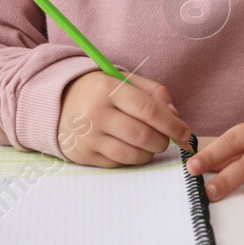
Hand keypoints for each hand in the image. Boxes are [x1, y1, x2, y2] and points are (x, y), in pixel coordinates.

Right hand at [58, 71, 191, 167]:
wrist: (58, 102)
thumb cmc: (101, 91)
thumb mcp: (126, 81)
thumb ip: (155, 93)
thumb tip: (175, 116)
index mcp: (108, 89)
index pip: (148, 109)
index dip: (172, 124)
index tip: (185, 134)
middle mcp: (96, 113)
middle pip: (142, 135)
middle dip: (163, 141)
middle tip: (167, 140)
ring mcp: (88, 136)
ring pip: (132, 154)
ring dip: (150, 153)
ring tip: (152, 145)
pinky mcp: (83, 155)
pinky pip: (118, 163)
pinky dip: (132, 159)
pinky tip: (133, 149)